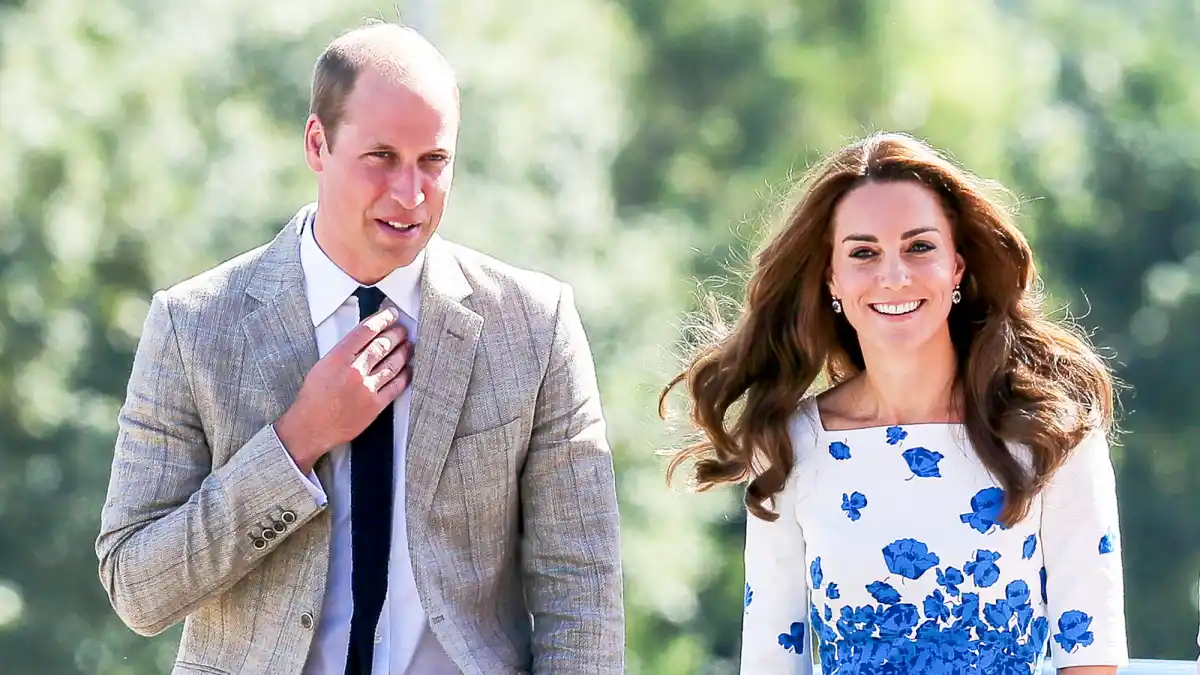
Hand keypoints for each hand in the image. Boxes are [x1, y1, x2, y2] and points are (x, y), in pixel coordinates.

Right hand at [275, 307, 412, 471]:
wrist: (311, 427)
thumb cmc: (313, 398)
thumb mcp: (322, 366)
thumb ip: (343, 352)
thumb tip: (363, 338)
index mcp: (337, 358)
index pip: (365, 331)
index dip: (382, 319)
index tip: (391, 314)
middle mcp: (354, 371)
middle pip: (382, 345)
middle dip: (396, 334)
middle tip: (403, 329)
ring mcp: (366, 388)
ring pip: (392, 364)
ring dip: (404, 352)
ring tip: (409, 345)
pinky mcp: (375, 406)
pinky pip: (396, 387)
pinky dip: (405, 376)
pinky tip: (408, 370)